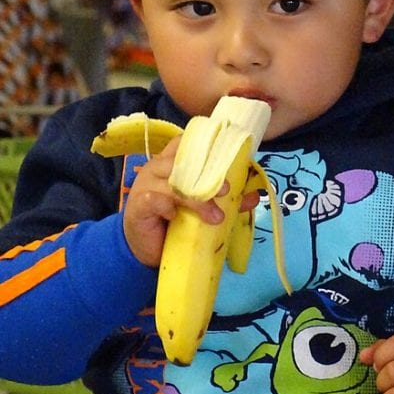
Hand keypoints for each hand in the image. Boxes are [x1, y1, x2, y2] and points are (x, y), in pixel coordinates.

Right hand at [123, 138, 258, 267]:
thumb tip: (254, 196)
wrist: (148, 249)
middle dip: (206, 175)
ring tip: (214, 217)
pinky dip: (167, 206)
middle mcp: (158, 169)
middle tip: (225, 191)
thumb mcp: (204, 210)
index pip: (185, 143)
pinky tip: (174, 216)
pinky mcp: (139, 204)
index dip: (204, 146)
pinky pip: (154, 198)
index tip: (225, 155)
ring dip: (196, 199)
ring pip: (172, 182)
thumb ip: (228, 201)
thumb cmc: (175, 223)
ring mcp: (145, 185)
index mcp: (173, 163)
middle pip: (182, 162)